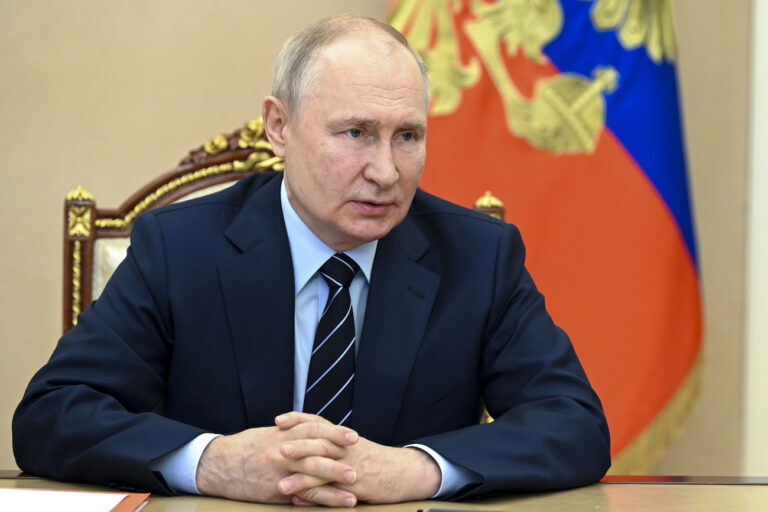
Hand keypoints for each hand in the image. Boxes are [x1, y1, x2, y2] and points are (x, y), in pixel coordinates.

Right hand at [195, 414, 358, 505]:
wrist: (219, 464)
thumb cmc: (246, 447)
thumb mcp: (269, 434)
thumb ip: (292, 432)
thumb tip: (314, 432)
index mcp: (284, 434)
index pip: (314, 428)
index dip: (335, 432)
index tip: (353, 436)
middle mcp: (284, 450)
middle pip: (318, 450)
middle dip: (341, 456)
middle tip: (361, 459)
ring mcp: (280, 471)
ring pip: (313, 473)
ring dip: (336, 479)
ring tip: (356, 484)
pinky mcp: (276, 491)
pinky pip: (302, 495)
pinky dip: (322, 500)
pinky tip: (336, 503)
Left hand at [276, 412, 440, 505]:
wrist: (404, 472)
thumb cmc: (374, 459)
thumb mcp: (353, 445)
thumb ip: (331, 441)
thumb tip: (304, 440)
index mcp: (343, 437)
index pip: (317, 422)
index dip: (297, 420)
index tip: (278, 420)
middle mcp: (346, 449)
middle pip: (320, 444)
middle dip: (297, 446)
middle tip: (277, 449)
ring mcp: (351, 469)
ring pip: (324, 472)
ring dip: (301, 479)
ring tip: (281, 485)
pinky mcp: (357, 488)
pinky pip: (332, 494)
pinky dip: (314, 499)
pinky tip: (300, 503)